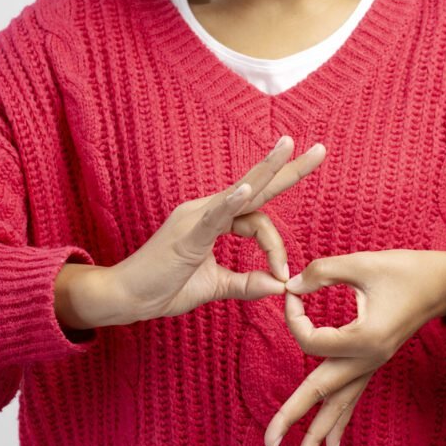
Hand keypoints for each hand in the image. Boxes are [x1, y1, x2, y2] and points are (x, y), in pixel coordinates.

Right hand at [76, 135, 326, 327]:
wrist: (124, 298)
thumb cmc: (163, 288)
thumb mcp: (215, 286)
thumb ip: (246, 283)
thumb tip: (279, 284)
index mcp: (214, 221)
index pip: (257, 220)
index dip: (276, 247)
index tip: (283, 275)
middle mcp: (206, 211)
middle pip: (256, 185)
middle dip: (287, 167)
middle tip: (320, 149)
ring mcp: (195, 218)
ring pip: (240, 192)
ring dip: (267, 170)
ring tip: (289, 147)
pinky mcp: (186, 234)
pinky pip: (214, 215)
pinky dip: (231, 201)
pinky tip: (249, 188)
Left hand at [264, 249, 445, 445]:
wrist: (445, 284)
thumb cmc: (406, 270)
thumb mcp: (361, 263)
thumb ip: (322, 272)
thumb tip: (291, 286)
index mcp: (364, 337)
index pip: (310, 340)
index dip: (293, 315)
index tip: (291, 291)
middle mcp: (368, 358)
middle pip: (323, 393)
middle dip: (294, 417)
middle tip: (269, 443)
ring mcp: (373, 365)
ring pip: (341, 405)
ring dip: (319, 433)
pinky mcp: (375, 363)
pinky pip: (353, 398)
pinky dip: (340, 421)